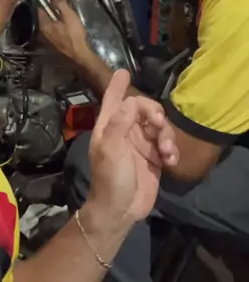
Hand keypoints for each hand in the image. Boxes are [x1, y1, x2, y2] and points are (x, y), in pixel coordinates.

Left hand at [38, 0, 88, 61]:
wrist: (80, 56)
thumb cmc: (74, 35)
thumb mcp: (68, 16)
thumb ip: (59, 2)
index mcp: (43, 24)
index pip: (40, 8)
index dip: (46, 0)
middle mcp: (42, 32)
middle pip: (45, 17)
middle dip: (51, 10)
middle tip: (62, 4)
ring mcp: (48, 40)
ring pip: (50, 24)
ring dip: (55, 19)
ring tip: (65, 13)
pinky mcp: (55, 45)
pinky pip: (54, 31)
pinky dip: (58, 26)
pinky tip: (66, 26)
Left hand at [84, 69, 178, 228]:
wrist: (121, 210)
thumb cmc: (110, 177)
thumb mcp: (111, 148)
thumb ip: (120, 121)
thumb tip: (132, 101)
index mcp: (109, 127)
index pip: (113, 100)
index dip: (118, 86)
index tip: (124, 71)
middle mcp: (125, 132)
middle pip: (144, 110)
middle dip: (155, 114)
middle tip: (159, 124)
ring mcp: (141, 145)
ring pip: (160, 128)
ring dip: (167, 136)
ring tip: (166, 152)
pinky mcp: (154, 159)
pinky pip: (167, 145)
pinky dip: (172, 150)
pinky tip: (170, 160)